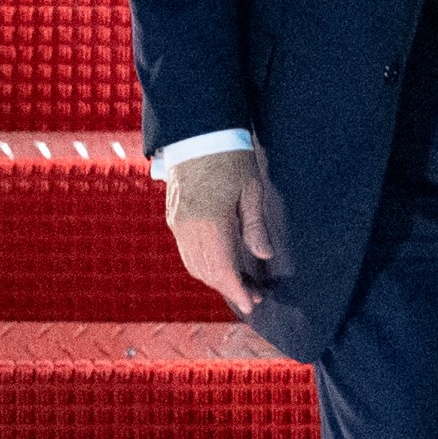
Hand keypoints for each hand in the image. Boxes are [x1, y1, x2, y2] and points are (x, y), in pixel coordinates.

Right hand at [164, 147, 286, 314]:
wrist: (197, 133)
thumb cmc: (231, 158)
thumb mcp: (251, 190)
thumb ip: (255, 226)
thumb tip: (263, 256)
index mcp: (210, 222)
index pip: (222, 269)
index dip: (237, 290)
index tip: (252, 305)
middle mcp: (188, 228)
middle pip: (207, 271)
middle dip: (230, 288)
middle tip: (255, 296)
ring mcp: (177, 223)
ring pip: (194, 264)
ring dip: (216, 278)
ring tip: (242, 284)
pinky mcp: (174, 218)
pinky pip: (187, 251)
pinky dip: (204, 264)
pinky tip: (222, 265)